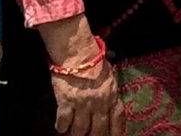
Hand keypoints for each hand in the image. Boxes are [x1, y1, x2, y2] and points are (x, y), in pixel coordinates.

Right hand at [43, 16, 120, 135]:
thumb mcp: (110, 76)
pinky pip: (64, 122)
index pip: (118, 118)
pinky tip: (61, 127)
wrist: (78, 53)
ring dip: (77, 133)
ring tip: (73, 132)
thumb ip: (110, 92)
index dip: (117, 132)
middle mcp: (99, 103)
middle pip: (99, 130)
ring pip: (80, 130)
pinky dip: (62, 127)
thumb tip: (111, 104)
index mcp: (112, 95)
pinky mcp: (67, 102)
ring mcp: (83, 104)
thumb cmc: (94, 62)